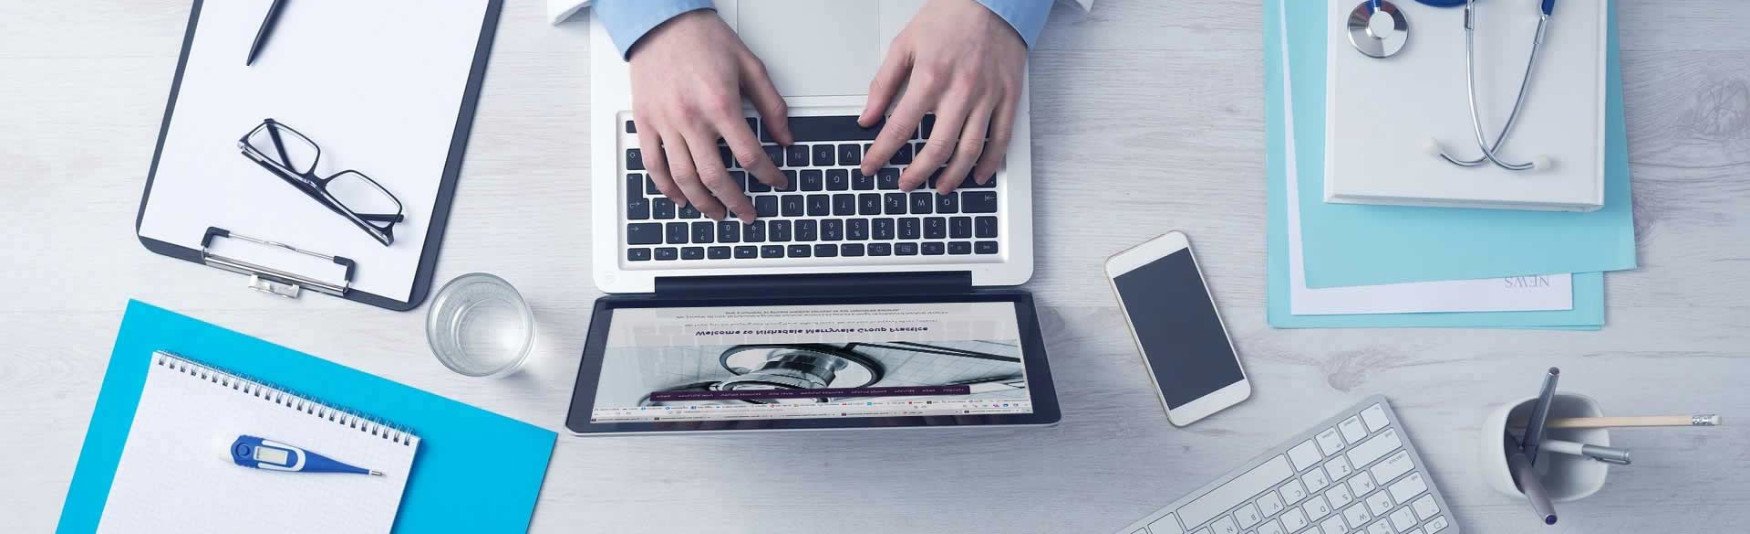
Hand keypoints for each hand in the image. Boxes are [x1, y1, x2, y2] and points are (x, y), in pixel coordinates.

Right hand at [628, 10, 792, 222]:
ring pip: (684, 178)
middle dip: (736, 202)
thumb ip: (771, 105)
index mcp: (720, 104)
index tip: (776, 182)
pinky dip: (668, 188)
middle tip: (748, 213)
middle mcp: (691, 118)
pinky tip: (681, 198)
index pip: (750, 155)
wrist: (663, 22)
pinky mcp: (646, 122)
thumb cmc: (704, 39)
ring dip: (703, 203)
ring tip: (717, 213)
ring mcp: (665, 123)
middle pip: (715, 176)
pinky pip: (653, 166)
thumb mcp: (750, 66)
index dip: (768, 175)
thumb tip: (786, 138)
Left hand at [857, 0, 1027, 193]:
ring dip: (952, 176)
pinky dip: (989, 162)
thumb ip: (883, 83)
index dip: (881, 153)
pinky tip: (978, 175)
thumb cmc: (949, 17)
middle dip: (917, 173)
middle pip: (936, 148)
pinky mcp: (1008, 97)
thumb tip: (868, 116)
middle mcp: (959, 91)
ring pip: (970, 150)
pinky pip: (1001, 138)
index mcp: (929, 78)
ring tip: (939, 188)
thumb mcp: (904, 44)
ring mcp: (987, 97)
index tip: (871, 167)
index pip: (899, 128)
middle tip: (905, 184)